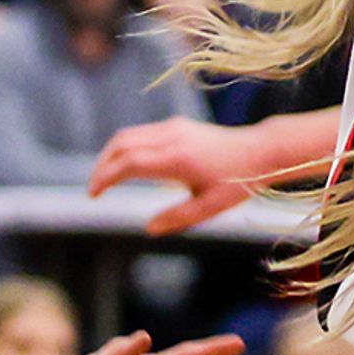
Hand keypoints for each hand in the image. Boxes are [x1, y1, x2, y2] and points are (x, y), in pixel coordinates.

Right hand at [91, 118, 281, 235]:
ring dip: (110, 155)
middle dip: (101, 166)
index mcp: (177, 158)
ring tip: (104, 181)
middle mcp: (172, 137)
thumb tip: (147, 228)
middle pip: (121, 143)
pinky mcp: (177, 126)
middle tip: (93, 191)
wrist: (261, 151)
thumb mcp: (210, 208)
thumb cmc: (237, 182)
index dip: (105, 176)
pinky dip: (124, 148)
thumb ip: (177, 218)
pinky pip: (141, 133)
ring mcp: (174, 128)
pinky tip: (124, 168)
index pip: (128, 162)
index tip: (94, 195)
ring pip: (129, 135)